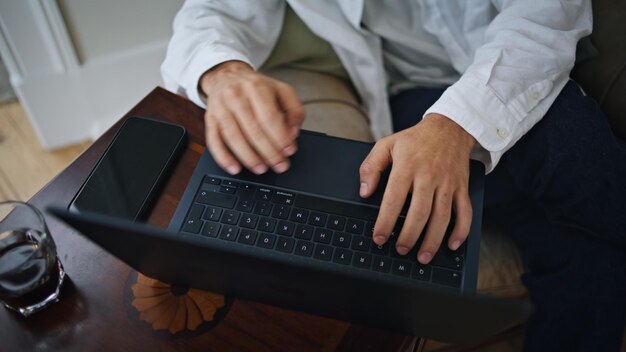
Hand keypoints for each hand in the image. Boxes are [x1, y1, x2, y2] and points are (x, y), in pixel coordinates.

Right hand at [200, 60, 304, 174]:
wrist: (226, 75)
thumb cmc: (256, 87)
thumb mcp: (281, 90)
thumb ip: (294, 110)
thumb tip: (293, 134)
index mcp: (257, 88)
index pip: (269, 117)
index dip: (280, 137)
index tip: (289, 151)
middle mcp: (236, 96)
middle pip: (253, 130)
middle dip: (269, 152)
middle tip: (280, 165)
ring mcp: (221, 108)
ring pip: (234, 137)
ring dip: (249, 158)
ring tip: (262, 169)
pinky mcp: (210, 118)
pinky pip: (214, 141)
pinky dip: (224, 157)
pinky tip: (234, 168)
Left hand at [359, 114, 475, 263]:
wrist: (450, 127)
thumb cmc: (415, 140)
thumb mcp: (387, 145)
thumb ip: (370, 167)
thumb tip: (364, 191)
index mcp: (407, 166)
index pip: (394, 199)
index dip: (385, 221)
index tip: (379, 237)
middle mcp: (429, 176)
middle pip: (420, 212)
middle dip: (409, 236)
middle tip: (400, 249)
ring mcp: (448, 183)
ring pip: (442, 217)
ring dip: (433, 240)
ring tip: (422, 257)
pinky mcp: (461, 187)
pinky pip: (465, 212)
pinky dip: (461, 231)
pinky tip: (453, 244)